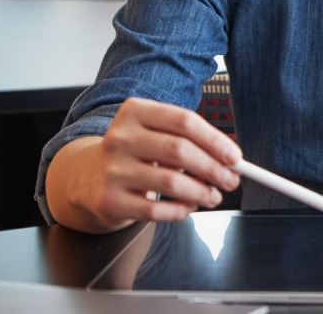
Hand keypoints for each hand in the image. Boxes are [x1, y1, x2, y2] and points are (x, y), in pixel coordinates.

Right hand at [49, 98, 241, 232]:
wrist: (87, 176)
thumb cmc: (135, 151)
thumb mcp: (154, 132)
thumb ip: (188, 139)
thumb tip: (229, 158)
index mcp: (134, 111)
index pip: (184, 121)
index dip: (215, 140)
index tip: (235, 157)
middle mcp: (120, 137)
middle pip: (179, 150)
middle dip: (213, 168)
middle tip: (231, 180)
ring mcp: (112, 169)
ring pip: (171, 182)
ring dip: (201, 192)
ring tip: (214, 196)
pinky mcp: (110, 200)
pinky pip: (155, 209)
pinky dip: (180, 211)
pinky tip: (189, 207)